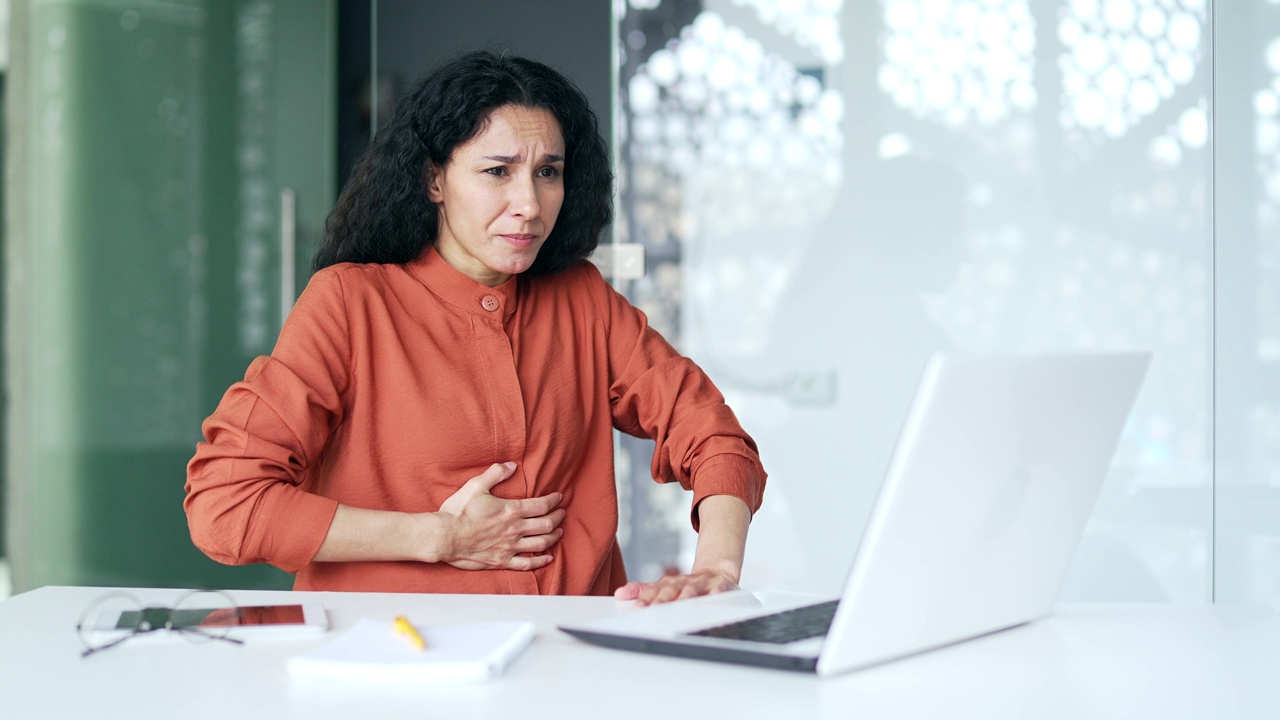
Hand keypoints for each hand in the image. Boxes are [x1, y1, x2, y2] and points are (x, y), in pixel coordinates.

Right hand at [435, 462, 564, 570]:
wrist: (444, 537)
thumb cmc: (458, 512)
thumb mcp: (476, 486)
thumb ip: (495, 474)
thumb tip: (511, 465)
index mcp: (510, 510)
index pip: (541, 506)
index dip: (553, 501)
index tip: (558, 498)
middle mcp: (514, 530)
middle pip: (546, 524)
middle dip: (557, 518)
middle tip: (561, 513)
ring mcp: (510, 547)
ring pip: (541, 543)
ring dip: (553, 537)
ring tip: (558, 532)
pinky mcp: (502, 561)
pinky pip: (527, 563)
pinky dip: (540, 561)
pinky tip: (547, 558)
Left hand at [613, 568, 738, 607]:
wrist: (718, 572)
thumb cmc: (687, 585)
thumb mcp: (666, 586)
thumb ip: (644, 590)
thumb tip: (620, 593)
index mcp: (671, 583)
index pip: (656, 590)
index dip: (646, 597)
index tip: (637, 606)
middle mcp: (685, 582)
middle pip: (673, 589)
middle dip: (663, 599)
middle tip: (653, 609)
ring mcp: (703, 583)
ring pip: (693, 590)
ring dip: (686, 597)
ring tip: (679, 606)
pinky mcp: (721, 586)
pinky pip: (719, 590)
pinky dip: (716, 594)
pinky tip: (712, 598)